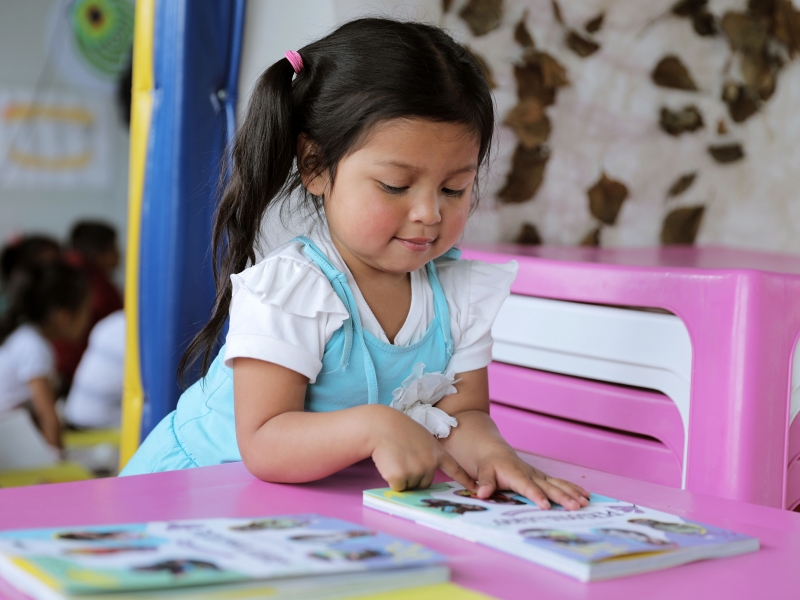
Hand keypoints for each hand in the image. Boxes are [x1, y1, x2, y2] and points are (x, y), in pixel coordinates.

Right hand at [369, 405, 475, 492]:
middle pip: (425, 482)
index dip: (465, 480)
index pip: (455, 469)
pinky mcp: (401, 477)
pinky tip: (389, 463)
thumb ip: (427, 454)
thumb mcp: (420, 438)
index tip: (476, 489)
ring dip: (402, 477)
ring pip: (411, 486)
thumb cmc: (397, 429)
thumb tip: (425, 473)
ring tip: (395, 457)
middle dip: (414, 476)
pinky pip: (399, 487)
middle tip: (403, 457)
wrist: (381, 425)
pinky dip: (392, 479)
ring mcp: (417, 470)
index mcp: (437, 452)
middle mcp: (430, 463)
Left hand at [474, 445, 589, 510]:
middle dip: (563, 497)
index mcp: (516, 475)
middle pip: (549, 487)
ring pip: (558, 484)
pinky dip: (573, 488)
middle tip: (576, 507)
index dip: (537, 496)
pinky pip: (560, 483)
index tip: (546, 506)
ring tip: (586, 503)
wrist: (494, 451)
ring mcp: (539, 475)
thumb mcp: (483, 472)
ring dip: (572, 493)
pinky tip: (586, 495)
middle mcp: (531, 474)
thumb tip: (481, 494)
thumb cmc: (489, 464)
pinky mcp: (543, 477)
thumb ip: (485, 483)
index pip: (528, 487)